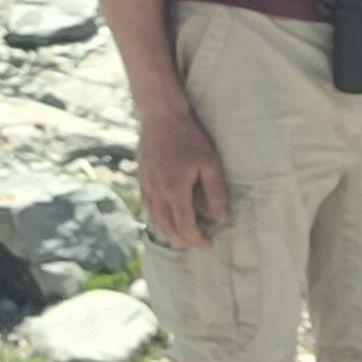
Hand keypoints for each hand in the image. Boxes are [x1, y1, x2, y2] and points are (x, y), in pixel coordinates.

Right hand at [135, 99, 230, 248]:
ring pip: (155, 220)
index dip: (197, 241)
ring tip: (183, 236)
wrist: (161, 117)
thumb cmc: (189, 138)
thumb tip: (219, 218)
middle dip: (183, 241)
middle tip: (198, 243)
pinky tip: (166, 218)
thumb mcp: (210, 164)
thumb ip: (215, 193)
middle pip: (168, 229)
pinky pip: (147, 207)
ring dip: (169, 233)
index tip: (209, 244)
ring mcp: (147, 186)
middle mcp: (158, 193)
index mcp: (175, 191)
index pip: (185, 227)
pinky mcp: (141, 179)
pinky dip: (157, 219)